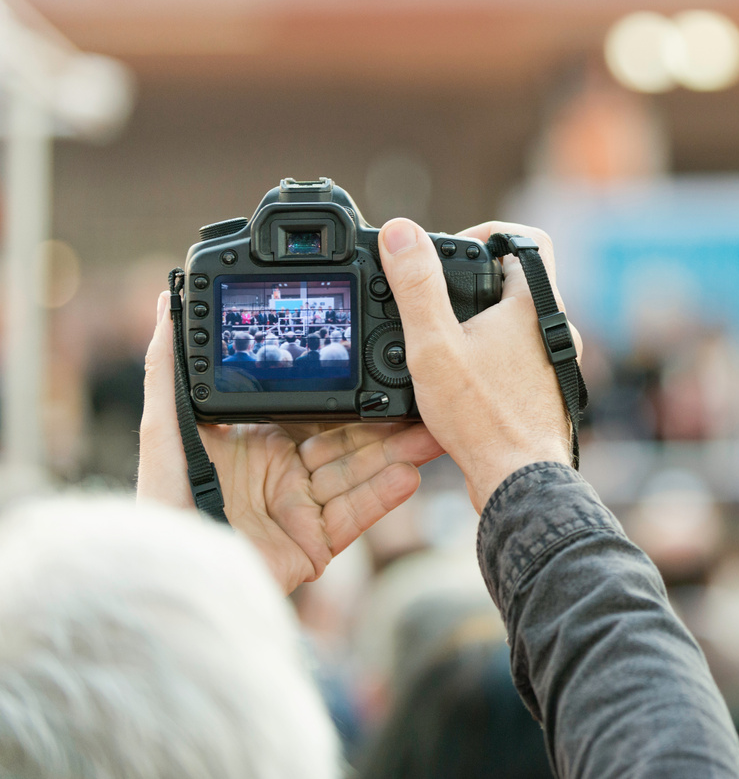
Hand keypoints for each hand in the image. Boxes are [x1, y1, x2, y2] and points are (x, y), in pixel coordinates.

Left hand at [138, 291, 443, 592]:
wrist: (173, 580)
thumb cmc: (162, 505)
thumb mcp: (163, 427)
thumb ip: (170, 368)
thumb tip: (165, 301)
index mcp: (258, 441)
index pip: (316, 406)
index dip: (352, 387)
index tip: (382, 361)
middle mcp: (285, 471)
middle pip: (348, 437)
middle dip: (389, 419)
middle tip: (426, 394)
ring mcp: (303, 508)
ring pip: (360, 472)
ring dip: (399, 452)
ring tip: (433, 431)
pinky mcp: (316, 544)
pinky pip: (356, 515)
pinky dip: (382, 495)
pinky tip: (409, 473)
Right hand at [377, 218, 580, 510]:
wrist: (518, 481)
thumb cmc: (484, 418)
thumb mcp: (434, 345)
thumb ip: (417, 286)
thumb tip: (401, 233)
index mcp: (535, 304)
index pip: (529, 239)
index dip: (489, 234)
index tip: (452, 252)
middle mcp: (553, 328)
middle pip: (516, 281)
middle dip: (473, 283)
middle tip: (434, 300)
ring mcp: (553, 360)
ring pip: (515, 322)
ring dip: (480, 323)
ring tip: (442, 341)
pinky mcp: (545, 389)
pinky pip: (517, 355)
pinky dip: (489, 355)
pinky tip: (460, 377)